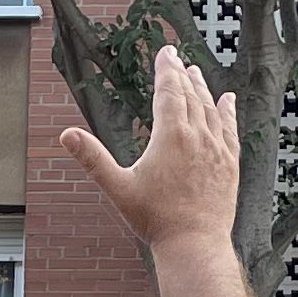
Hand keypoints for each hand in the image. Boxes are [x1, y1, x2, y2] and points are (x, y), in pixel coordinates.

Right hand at [59, 45, 240, 257]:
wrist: (194, 244)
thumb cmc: (155, 219)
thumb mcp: (118, 187)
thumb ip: (93, 158)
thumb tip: (67, 135)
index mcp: (171, 135)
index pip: (169, 91)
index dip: (166, 69)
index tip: (166, 52)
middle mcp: (198, 136)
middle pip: (190, 95)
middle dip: (181, 74)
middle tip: (177, 58)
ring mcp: (217, 149)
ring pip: (210, 109)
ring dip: (202, 89)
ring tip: (196, 73)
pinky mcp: (229, 164)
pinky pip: (229, 129)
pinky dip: (227, 112)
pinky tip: (227, 101)